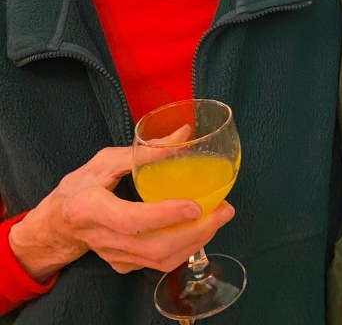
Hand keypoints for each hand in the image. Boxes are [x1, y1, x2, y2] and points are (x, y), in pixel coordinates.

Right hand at [8, 146, 234, 279]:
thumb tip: (186, 134)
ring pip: (159, 261)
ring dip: (196, 242)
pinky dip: (184, 249)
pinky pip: (157, 264)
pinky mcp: (123, 265)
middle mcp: (101, 238)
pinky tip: (200, 229)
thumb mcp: (107, 160)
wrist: (60, 221)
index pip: (131, 219)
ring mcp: (113, 256)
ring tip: (219, 218)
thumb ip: (146, 150)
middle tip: (224, 210)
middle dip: (195, 232)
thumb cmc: (83, 184)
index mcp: (91, 208)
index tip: (195, 205)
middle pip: (153, 247)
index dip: (164, 215)